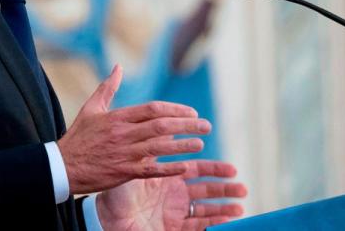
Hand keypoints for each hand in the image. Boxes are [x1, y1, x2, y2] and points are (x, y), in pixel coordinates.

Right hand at [57, 65, 210, 193]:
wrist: (63, 166)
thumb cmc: (78, 136)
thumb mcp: (91, 108)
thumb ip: (107, 87)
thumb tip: (118, 67)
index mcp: (118, 117)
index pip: (153, 109)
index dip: (175, 109)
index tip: (191, 112)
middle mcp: (124, 134)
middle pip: (161, 126)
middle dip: (187, 125)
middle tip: (206, 125)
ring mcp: (125, 153)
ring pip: (159, 147)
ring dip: (182, 145)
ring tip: (200, 143)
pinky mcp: (124, 172)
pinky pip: (151, 170)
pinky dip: (169, 168)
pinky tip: (185, 166)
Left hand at [96, 160, 247, 230]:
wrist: (103, 216)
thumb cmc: (115, 190)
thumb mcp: (135, 165)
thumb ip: (150, 148)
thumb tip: (163, 124)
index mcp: (166, 177)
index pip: (194, 169)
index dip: (212, 166)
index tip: (229, 163)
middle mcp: (173, 194)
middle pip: (205, 189)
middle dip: (223, 186)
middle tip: (240, 182)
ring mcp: (174, 212)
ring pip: (205, 209)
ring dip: (223, 207)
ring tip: (241, 206)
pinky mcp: (172, 228)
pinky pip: (196, 227)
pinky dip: (212, 225)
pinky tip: (228, 222)